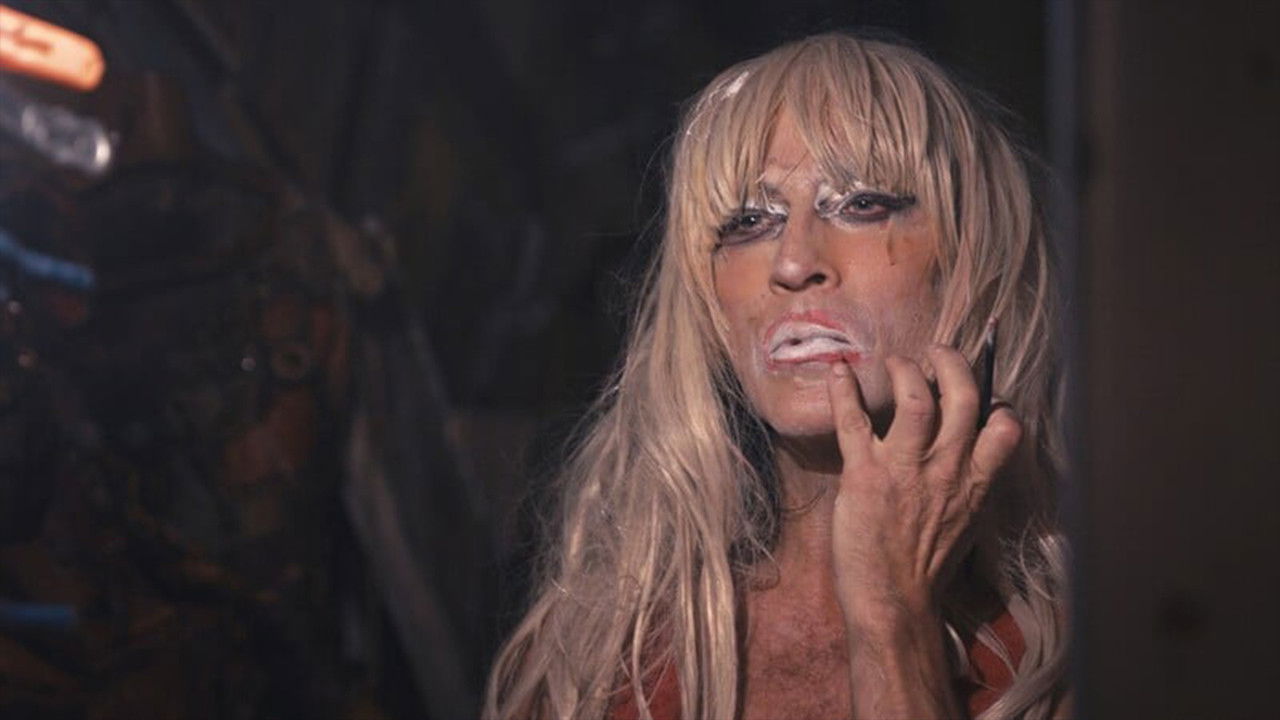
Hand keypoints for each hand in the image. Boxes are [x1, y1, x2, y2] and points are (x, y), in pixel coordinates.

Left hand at [826, 344, 1022, 627]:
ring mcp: (905, 468)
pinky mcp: (864, 474)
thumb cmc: (926, 567)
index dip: (994, 402)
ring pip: (914, 397)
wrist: (893, 602)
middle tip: (936, 354)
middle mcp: (946, 468)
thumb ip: (968, 483)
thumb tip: (967, 454)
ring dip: (903, 369)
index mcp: (975, 482)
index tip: (978, 393)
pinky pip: (854, 420)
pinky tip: (840, 372)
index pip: (1004, 427)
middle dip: (951, 363)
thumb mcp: (965, 523)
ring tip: (894, 361)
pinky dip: (844, 390)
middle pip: (962, 395)